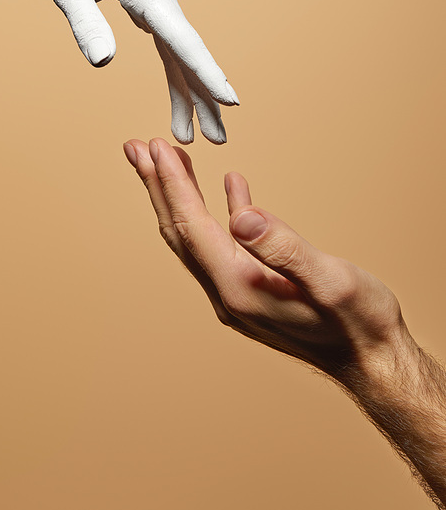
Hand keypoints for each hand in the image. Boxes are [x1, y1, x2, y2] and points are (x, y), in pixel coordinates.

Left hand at [45, 0, 238, 144]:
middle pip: (189, 54)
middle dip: (205, 98)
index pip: (183, 40)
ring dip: (189, 91)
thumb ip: (86, 22)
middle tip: (218, 140)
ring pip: (180, 51)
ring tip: (192, 133)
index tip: (230, 101)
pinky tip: (179, 91)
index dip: (207, 73)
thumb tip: (103, 63)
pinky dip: (175, 69)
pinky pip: (168, 41)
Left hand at [123, 137, 405, 378]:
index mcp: (240, 288)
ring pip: (196, 237)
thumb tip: (240, 214)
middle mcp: (227, 293)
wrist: (373, 362)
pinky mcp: (251, 290)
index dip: (172, 184)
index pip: (193, 227)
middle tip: (136, 147)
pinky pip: (223, 245)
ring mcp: (236, 294)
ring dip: (179, 197)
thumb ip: (283, 249)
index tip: (155, 147)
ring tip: (168, 161)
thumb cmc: (358, 325)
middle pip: (181, 231)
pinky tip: (229, 186)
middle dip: (158, 186)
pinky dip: (220, 212)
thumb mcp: (330, 282)